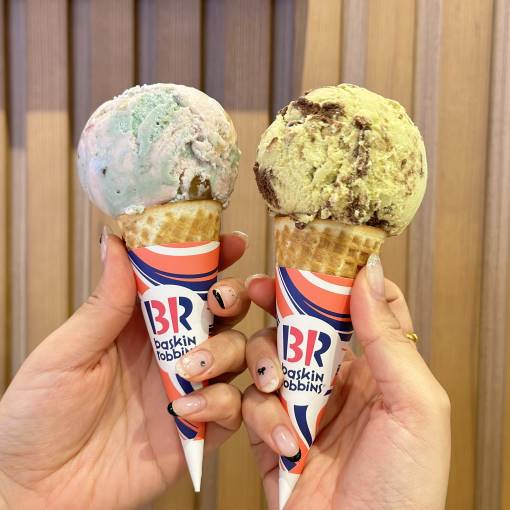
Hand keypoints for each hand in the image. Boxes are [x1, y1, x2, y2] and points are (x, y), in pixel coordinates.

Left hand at [0, 231, 249, 508]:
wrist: (38, 492)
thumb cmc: (38, 417)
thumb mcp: (67, 353)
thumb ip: (104, 303)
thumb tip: (116, 241)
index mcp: (140, 325)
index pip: (184, 282)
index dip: (211, 259)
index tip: (230, 242)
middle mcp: (171, 351)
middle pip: (222, 313)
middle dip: (232, 300)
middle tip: (221, 300)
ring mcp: (188, 389)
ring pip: (236, 354)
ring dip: (226, 351)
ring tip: (193, 366)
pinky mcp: (197, 429)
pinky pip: (232, 408)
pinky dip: (220, 403)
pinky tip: (187, 410)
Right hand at [243, 257, 450, 509]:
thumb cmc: (403, 491)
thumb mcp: (415, 409)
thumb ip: (388, 339)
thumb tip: (368, 273)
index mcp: (377, 366)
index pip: (354, 304)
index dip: (330, 278)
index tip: (304, 257)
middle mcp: (337, 378)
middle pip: (297, 322)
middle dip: (271, 307)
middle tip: (247, 293)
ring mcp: (301, 403)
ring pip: (265, 356)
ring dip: (258, 366)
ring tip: (268, 389)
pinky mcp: (269, 430)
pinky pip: (248, 401)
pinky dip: (254, 415)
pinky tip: (278, 442)